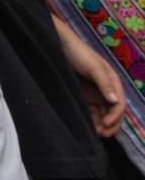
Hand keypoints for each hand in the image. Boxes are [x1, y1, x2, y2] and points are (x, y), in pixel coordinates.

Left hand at [55, 18, 125, 136]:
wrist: (59, 45)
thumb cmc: (79, 53)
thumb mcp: (93, 67)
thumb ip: (104, 83)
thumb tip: (114, 101)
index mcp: (113, 83)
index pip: (119, 104)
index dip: (115, 116)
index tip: (105, 124)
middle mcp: (106, 90)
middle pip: (113, 112)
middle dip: (110, 124)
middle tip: (101, 134)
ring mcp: (94, 94)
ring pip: (102, 114)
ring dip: (100, 124)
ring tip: (94, 133)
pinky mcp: (83, 96)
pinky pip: (90, 112)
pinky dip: (91, 120)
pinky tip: (87, 126)